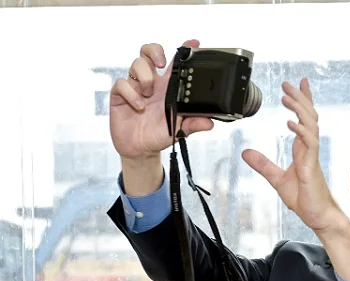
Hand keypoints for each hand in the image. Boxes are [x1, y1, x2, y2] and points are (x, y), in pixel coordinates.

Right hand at [109, 40, 214, 161]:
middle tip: (161, 64)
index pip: (175, 63)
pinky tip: (139, 106)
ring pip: (136, 64)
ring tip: (149, 95)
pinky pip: (122, 84)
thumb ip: (193, 124)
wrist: (141, 149)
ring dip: (145, 77)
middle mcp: (152, 82)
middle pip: (149, 53)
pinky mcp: (120, 95)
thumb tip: (210, 123)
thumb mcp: (180, 130)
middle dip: (155, 51)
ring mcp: (135, 86)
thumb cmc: (160, 134)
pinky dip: (131, 94)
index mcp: (168, 87)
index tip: (193, 43)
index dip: (183, 50)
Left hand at [242, 79, 342, 232]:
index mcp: (303, 149)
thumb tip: (245, 153)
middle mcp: (310, 149)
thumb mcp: (277, 179)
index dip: (303, 100)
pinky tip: (290, 122)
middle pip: (308, 116)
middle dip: (300, 98)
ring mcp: (313, 156)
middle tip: (289, 83)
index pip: (304, 118)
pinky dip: (300, 131)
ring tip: (286, 97)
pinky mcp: (312, 166)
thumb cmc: (305, 199)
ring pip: (310, 125)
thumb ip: (263, 165)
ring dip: (299, 109)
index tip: (299, 83)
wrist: (319, 217)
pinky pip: (309, 144)